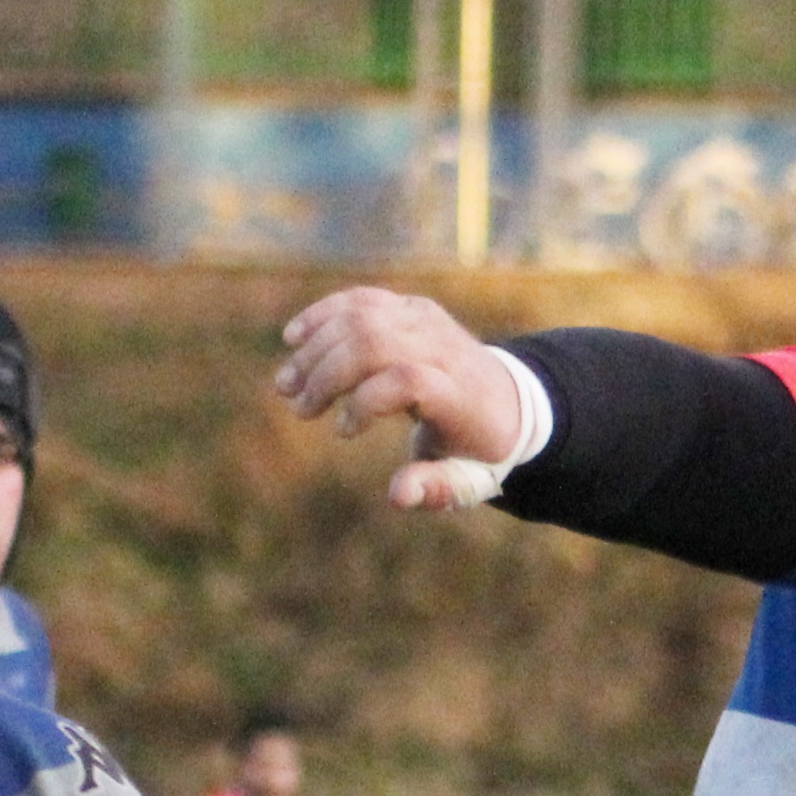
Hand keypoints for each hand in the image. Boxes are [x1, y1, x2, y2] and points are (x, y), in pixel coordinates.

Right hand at [273, 287, 536, 510]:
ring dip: (315, 349)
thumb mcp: (467, 477)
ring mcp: (427, 321)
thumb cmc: (478, 446)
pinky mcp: (410, 307)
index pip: (408, 379)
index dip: (366, 402)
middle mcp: (444, 349)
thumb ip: (436, 488)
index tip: (343, 433)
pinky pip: (361, 300)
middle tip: (300, 408)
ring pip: (361, 317)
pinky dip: (323, 315)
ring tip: (287, 385)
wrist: (509, 400)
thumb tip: (397, 496)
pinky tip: (293, 338)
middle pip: (373, 343)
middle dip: (327, 375)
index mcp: (461, 393)